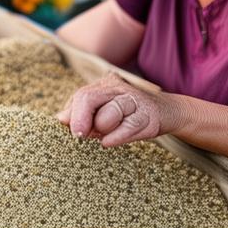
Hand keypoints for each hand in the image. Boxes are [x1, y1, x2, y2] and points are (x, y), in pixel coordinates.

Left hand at [57, 73, 173, 146]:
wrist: (167, 112)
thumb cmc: (129, 114)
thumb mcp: (104, 110)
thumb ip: (82, 112)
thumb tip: (60, 119)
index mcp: (106, 84)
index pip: (82, 95)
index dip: (73, 114)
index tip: (73, 131)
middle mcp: (119, 88)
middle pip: (89, 99)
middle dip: (81, 120)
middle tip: (80, 136)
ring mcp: (135, 101)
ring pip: (108, 115)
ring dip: (103, 129)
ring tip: (105, 136)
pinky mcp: (149, 116)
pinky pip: (127, 128)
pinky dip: (115, 138)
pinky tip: (109, 142)